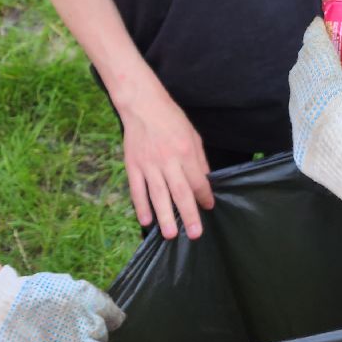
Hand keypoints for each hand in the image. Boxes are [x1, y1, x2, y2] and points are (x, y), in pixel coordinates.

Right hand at [117, 88, 213, 238]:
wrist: (144, 107)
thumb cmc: (172, 120)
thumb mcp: (193, 135)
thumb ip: (199, 159)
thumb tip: (205, 180)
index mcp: (186, 152)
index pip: (198, 181)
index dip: (204, 196)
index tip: (208, 207)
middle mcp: (168, 160)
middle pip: (180, 192)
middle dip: (189, 214)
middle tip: (194, 234)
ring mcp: (149, 165)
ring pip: (158, 195)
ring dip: (165, 216)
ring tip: (170, 234)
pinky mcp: (133, 166)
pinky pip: (137, 190)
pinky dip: (141, 206)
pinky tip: (146, 220)